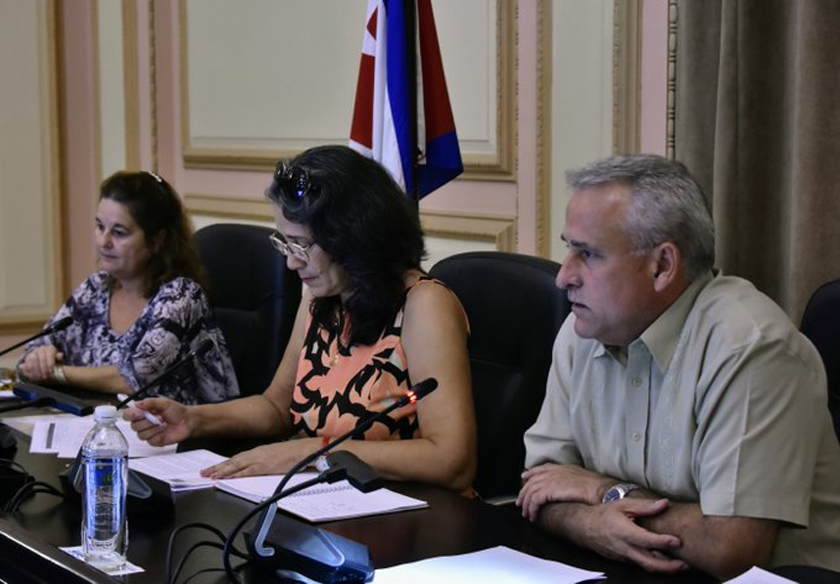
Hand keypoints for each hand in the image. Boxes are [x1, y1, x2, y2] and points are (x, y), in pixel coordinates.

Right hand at [19, 346, 63, 382]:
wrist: (45, 363)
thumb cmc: (54, 362)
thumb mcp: (59, 360)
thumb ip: (59, 357)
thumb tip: (60, 356)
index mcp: (50, 348)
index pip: (50, 355)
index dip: (50, 364)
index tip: (51, 372)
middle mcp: (41, 349)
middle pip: (41, 359)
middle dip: (43, 369)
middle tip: (46, 376)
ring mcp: (33, 353)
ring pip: (33, 361)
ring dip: (36, 370)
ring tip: (40, 377)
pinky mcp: (27, 358)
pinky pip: (26, 364)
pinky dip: (30, 371)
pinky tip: (34, 376)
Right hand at [123, 397, 190, 445]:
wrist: (188, 421)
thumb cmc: (176, 411)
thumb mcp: (164, 402)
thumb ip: (150, 402)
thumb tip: (137, 404)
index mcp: (143, 412)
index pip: (128, 415)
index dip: (131, 415)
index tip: (139, 414)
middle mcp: (143, 423)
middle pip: (133, 426)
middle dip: (146, 421)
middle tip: (157, 417)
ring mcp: (148, 433)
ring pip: (141, 435)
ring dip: (153, 428)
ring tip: (162, 423)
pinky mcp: (154, 441)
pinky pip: (150, 441)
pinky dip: (158, 435)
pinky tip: (164, 430)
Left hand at [200, 439, 319, 478]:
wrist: (307, 450)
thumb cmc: (297, 453)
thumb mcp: (279, 456)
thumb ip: (268, 461)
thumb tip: (263, 467)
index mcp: (260, 451)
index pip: (238, 458)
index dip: (225, 464)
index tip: (214, 468)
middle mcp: (257, 453)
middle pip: (233, 461)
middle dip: (217, 468)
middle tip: (203, 473)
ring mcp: (260, 459)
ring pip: (235, 466)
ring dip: (221, 471)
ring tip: (209, 476)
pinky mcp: (264, 466)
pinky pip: (246, 471)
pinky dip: (234, 474)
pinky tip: (226, 478)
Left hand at [517, 463, 614, 519]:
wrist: (602, 490)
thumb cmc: (597, 487)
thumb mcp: (583, 478)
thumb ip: (571, 480)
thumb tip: (567, 487)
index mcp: (563, 468)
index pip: (541, 468)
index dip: (531, 474)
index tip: (524, 478)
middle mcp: (555, 472)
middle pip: (532, 481)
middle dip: (524, 492)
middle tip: (521, 503)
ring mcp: (551, 480)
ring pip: (531, 491)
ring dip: (527, 504)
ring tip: (527, 514)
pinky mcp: (550, 490)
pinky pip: (535, 500)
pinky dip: (532, 509)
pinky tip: (533, 516)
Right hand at [570, 498, 687, 572]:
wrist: (584, 528)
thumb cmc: (604, 514)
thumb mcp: (623, 505)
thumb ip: (645, 506)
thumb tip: (664, 503)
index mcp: (624, 532)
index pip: (646, 540)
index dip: (663, 542)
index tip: (677, 541)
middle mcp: (625, 548)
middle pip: (649, 562)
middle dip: (669, 566)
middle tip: (685, 565)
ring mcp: (624, 557)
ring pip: (646, 566)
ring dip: (664, 568)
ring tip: (680, 565)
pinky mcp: (624, 561)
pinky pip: (641, 564)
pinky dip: (654, 564)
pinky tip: (664, 560)